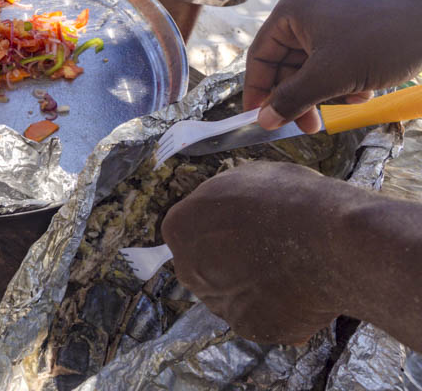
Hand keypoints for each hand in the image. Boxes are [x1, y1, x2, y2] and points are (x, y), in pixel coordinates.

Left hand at [161, 162, 350, 344]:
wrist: (329, 242)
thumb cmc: (287, 199)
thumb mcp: (245, 178)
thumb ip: (224, 201)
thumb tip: (227, 212)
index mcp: (179, 228)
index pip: (190, 231)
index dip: (222, 227)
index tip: (247, 225)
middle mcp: (189, 271)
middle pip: (207, 267)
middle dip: (233, 262)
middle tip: (269, 251)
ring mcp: (219, 304)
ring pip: (234, 296)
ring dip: (256, 287)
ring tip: (293, 270)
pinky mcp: (252, 330)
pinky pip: (264, 318)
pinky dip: (281, 310)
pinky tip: (304, 292)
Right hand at [244, 0, 421, 131]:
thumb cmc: (380, 39)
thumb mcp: (330, 75)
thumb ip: (292, 99)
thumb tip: (263, 121)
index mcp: (290, 13)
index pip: (260, 56)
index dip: (258, 90)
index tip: (260, 119)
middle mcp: (305, 14)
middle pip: (286, 65)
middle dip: (300, 96)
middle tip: (309, 126)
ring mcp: (329, 22)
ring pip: (311, 68)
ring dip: (326, 92)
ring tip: (349, 102)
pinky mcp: (351, 32)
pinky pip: (333, 64)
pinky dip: (343, 82)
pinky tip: (363, 90)